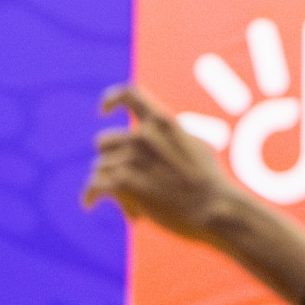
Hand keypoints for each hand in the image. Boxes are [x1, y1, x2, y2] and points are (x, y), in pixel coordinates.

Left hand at [83, 84, 241, 243]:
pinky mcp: (124, 181)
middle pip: (104, 141)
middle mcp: (144, 135)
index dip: (111, 99)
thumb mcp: (197, 147)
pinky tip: (90, 204)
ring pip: (100, 167)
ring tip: (132, 206)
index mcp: (162, 122)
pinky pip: (95, 184)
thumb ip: (173, 137)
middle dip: (110, 161)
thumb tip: (161, 132)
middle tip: (124, 182)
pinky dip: (90, 195)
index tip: (103, 111)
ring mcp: (133, 157)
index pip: (130, 94)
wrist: (215, 209)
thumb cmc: (210, 183)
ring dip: (109, 185)